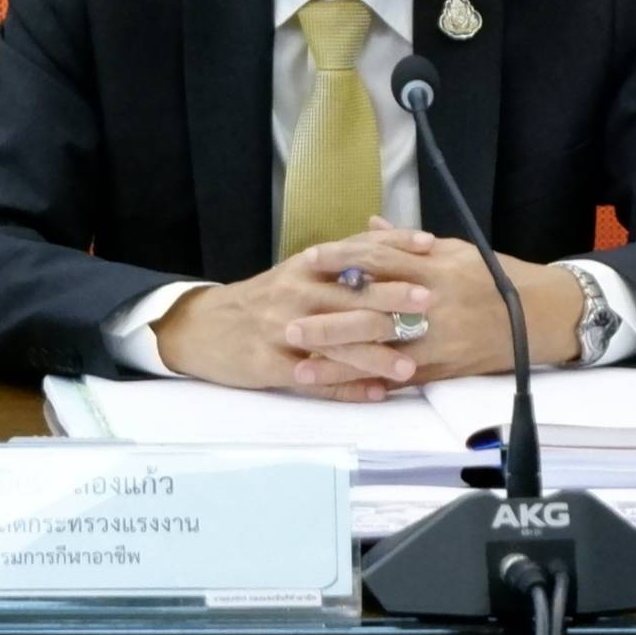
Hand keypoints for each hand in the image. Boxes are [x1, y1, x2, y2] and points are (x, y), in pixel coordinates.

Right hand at [152, 226, 433, 400]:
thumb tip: (388, 240)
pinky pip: (315, 379)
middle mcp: (296, 292)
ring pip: (336, 342)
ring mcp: (282, 329)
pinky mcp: (270, 364)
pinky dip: (347, 387)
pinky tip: (376, 394)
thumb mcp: (299, 271)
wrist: (206, 326)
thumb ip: (341, 260)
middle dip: (392, 298)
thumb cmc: (266, 298)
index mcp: (306, 266)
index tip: (429, 244)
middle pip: (350, 295)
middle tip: (429, 301)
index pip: (356, 249)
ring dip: (376, 354)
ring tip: (410, 365)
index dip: (393, 245)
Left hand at [287, 222, 582, 384]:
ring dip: (338, 361)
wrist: (536, 316)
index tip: (308, 261)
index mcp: (433, 269)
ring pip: (378, 352)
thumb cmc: (493, 277)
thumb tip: (369, 225)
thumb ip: (406, 242)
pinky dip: (365, 383)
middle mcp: (431, 306)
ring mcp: (435, 341)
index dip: (342, 261)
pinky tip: (339, 388)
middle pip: (370, 313)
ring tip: (299, 365)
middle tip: (288, 323)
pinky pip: (398, 378)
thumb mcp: (454, 249)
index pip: (379, 261)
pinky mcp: (440, 368)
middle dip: (327, 320)